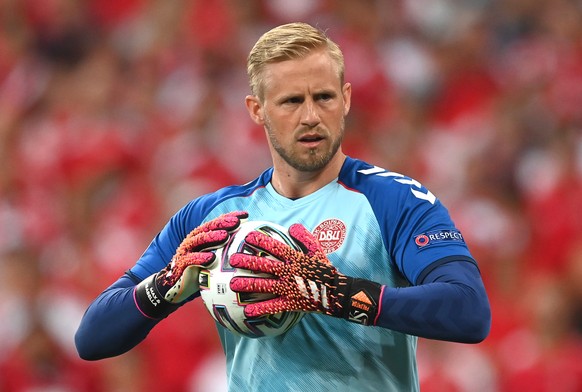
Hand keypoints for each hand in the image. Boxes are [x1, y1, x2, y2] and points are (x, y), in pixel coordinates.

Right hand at [135, 211, 247, 318]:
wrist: (176, 287)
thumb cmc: (200, 272)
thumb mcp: (215, 261)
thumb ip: (227, 253)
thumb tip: (252, 250)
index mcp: (202, 237)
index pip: (218, 223)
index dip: (230, 217)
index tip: (246, 215)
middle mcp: (194, 240)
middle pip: (209, 228)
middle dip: (223, 223)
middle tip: (236, 222)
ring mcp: (186, 251)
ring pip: (199, 240)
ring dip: (212, 237)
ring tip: (225, 236)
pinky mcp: (180, 264)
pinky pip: (191, 259)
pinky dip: (201, 258)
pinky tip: (211, 258)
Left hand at [229, 223, 382, 324]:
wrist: (337, 293)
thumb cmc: (325, 270)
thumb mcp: (318, 250)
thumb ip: (305, 237)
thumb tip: (292, 226)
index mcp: (296, 258)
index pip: (276, 247)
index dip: (262, 241)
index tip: (247, 236)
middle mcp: (290, 272)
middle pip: (266, 265)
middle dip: (248, 261)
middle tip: (233, 259)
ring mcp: (290, 288)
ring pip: (266, 285)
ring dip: (249, 284)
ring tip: (233, 284)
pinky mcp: (292, 302)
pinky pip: (274, 306)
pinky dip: (261, 309)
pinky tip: (247, 311)